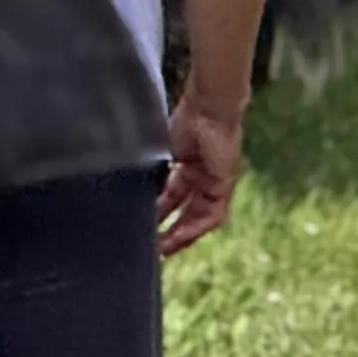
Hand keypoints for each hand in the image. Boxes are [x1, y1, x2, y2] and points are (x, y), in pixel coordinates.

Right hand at [157, 87, 245, 255]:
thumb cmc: (184, 119)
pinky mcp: (225, 184)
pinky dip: (194, 228)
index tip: (143, 229)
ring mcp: (216, 180)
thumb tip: (131, 194)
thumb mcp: (162, 153)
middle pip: (186, 210)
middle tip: (151, 249)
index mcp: (188, 164)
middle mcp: (203, 175)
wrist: (207, 106)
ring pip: (198, 216)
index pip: (172, 197)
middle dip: (169, 231)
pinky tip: (178, 238)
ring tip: (161, 250)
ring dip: (181, 234)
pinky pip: (212, 214)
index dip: (159, 214)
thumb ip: (153, 174)